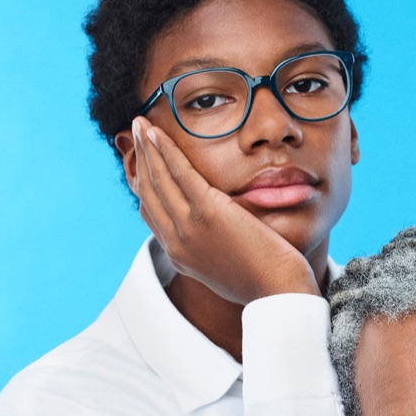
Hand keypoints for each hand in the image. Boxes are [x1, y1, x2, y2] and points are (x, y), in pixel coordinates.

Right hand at [131, 117, 320, 303]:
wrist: (280, 292)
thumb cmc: (267, 282)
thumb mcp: (230, 268)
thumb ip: (216, 249)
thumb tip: (220, 237)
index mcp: (182, 256)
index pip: (152, 214)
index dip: (143, 184)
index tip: (142, 163)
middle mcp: (177, 243)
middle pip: (148, 194)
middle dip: (139, 160)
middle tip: (136, 133)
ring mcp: (189, 228)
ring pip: (158, 179)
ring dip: (147, 147)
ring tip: (141, 123)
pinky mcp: (207, 212)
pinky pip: (178, 173)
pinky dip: (164, 150)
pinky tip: (157, 132)